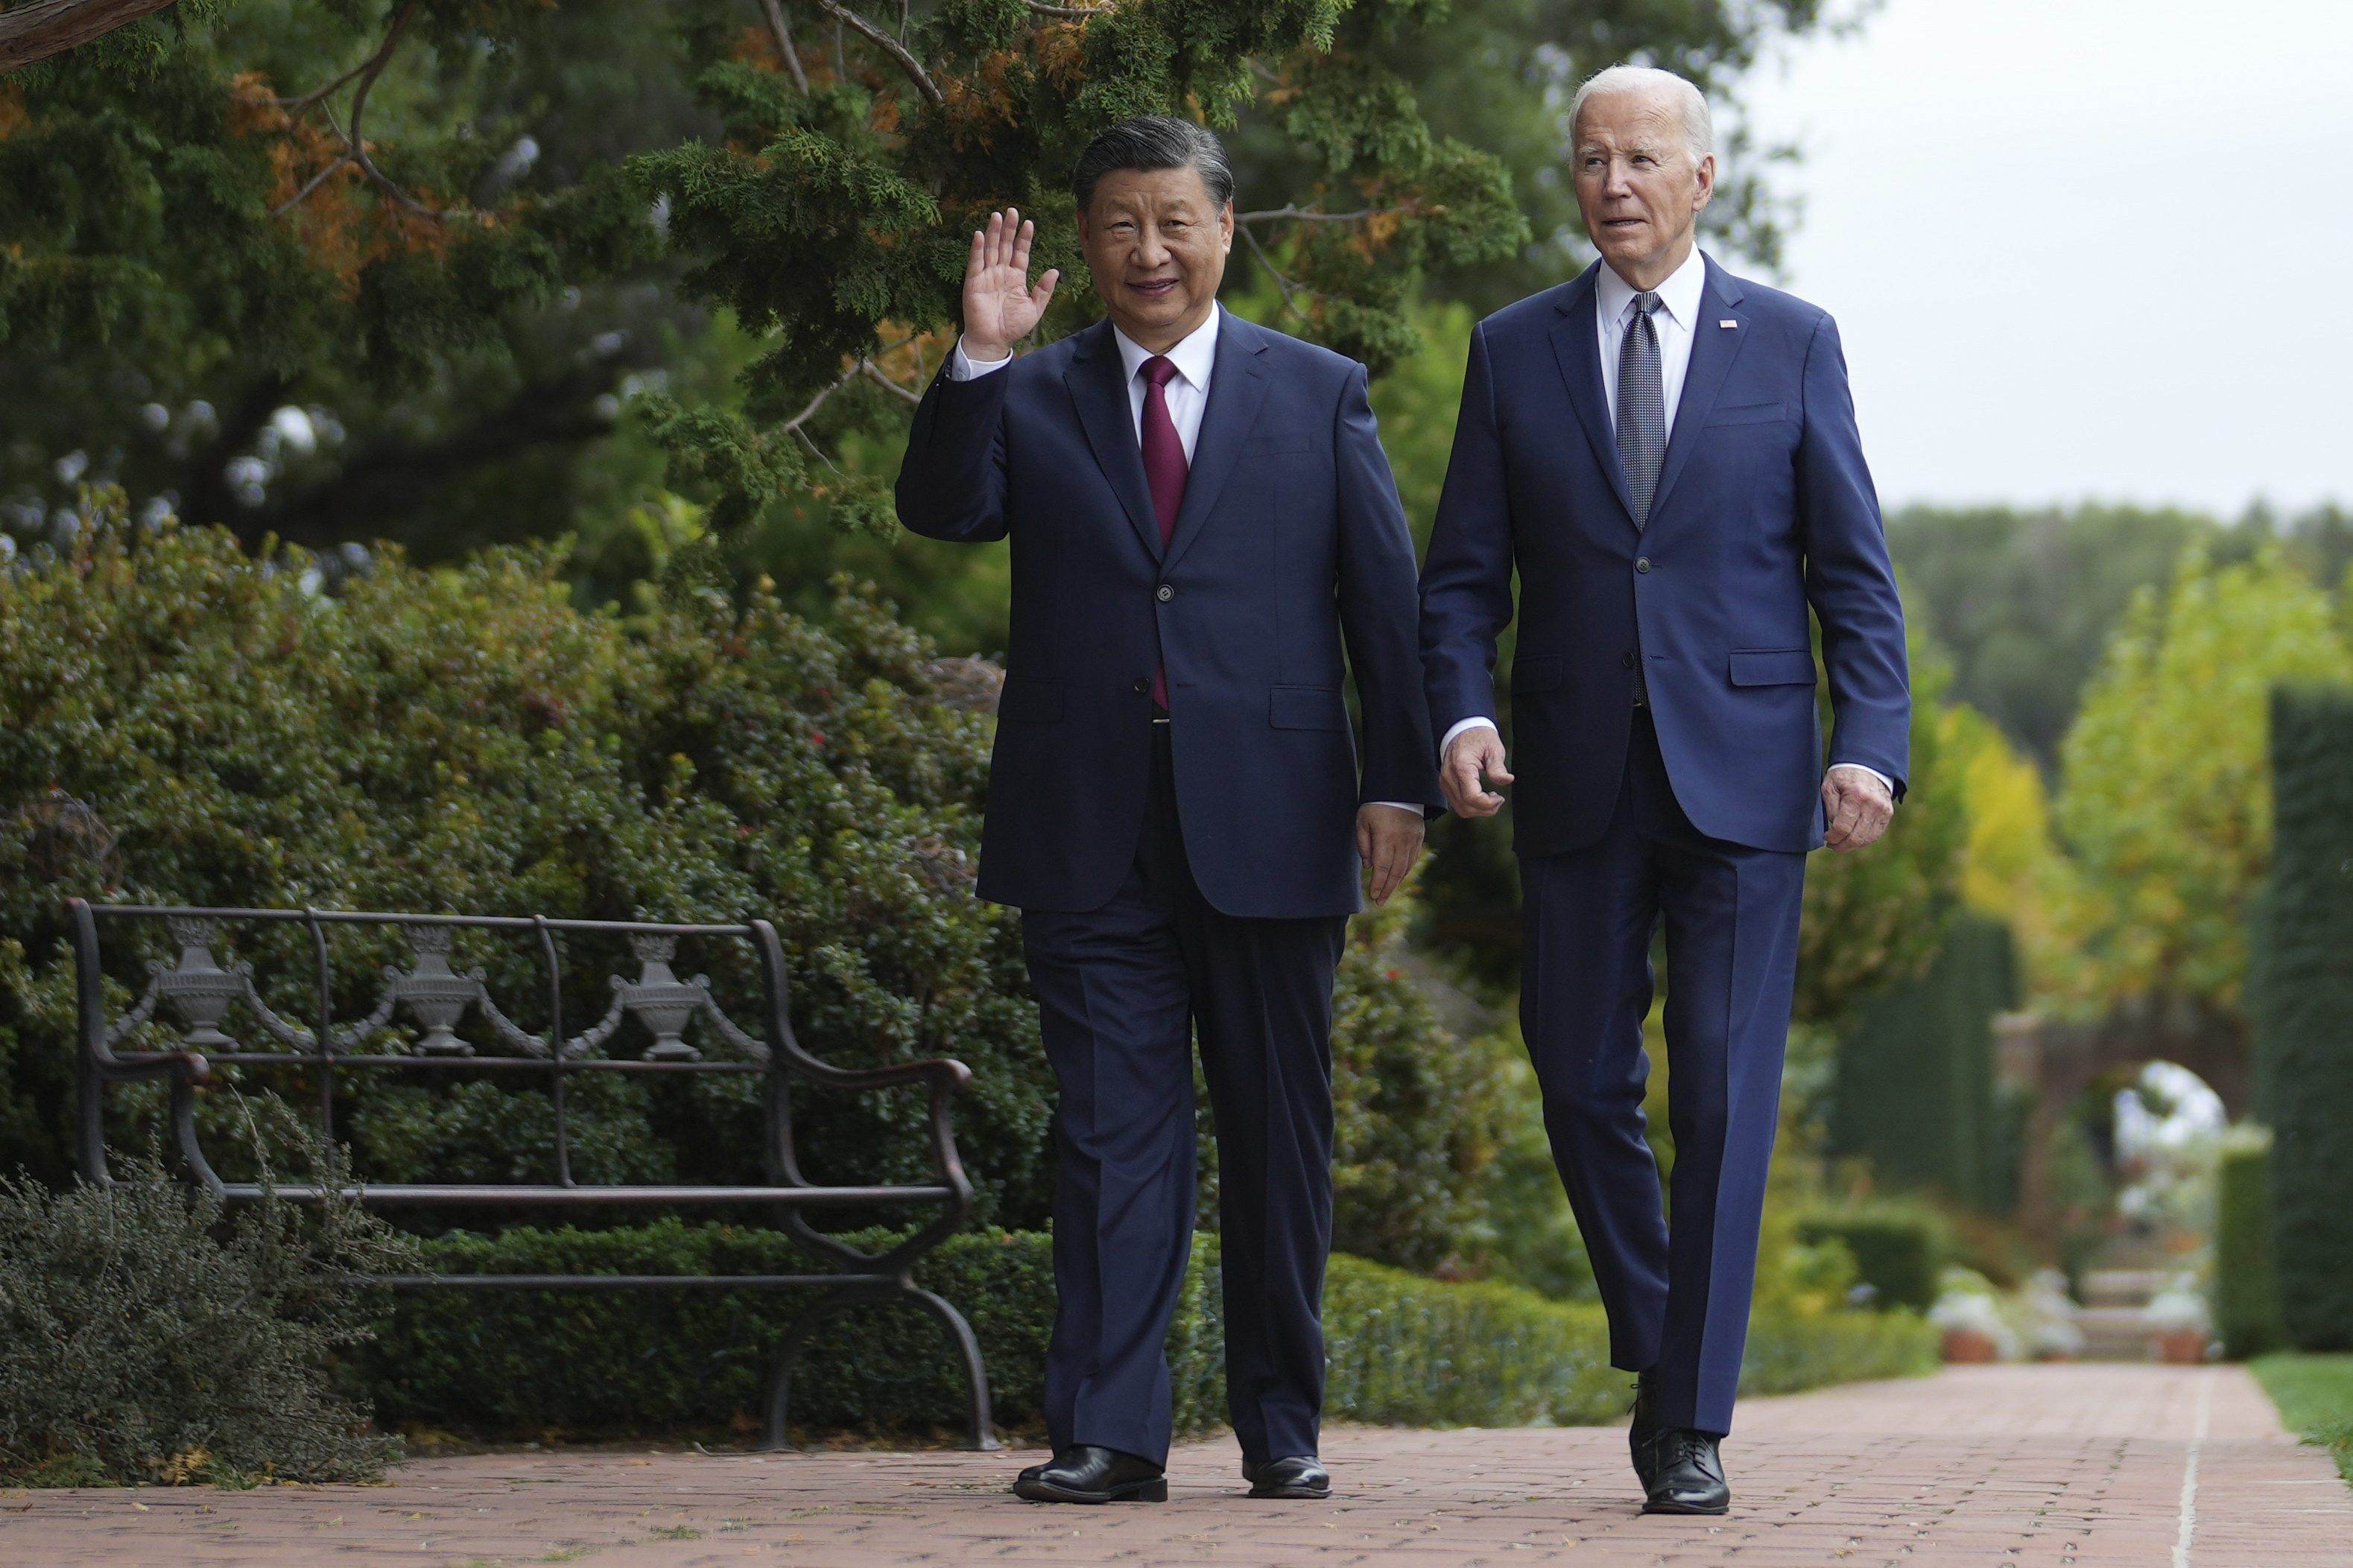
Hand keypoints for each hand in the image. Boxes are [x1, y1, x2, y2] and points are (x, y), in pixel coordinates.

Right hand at [961, 208, 1058, 362]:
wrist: (993, 341)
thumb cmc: (1013, 327)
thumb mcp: (1034, 308)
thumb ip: (1044, 290)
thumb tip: (1055, 271)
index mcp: (1016, 278)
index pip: (1020, 253)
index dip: (1024, 238)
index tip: (1029, 223)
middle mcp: (1001, 273)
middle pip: (1005, 246)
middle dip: (1009, 229)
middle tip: (1012, 211)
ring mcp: (987, 276)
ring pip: (991, 250)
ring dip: (994, 233)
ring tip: (997, 216)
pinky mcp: (973, 282)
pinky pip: (976, 262)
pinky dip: (978, 249)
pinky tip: (981, 235)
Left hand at [1357, 804, 1425, 905]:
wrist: (1400, 789)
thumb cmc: (1376, 805)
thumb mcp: (1362, 821)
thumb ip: (1364, 844)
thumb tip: (1368, 866)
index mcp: (1386, 837)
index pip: (1383, 867)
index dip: (1378, 883)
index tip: (1373, 895)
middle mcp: (1402, 841)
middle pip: (1395, 872)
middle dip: (1387, 889)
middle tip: (1379, 902)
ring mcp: (1412, 840)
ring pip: (1405, 867)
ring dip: (1396, 883)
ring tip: (1387, 894)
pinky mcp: (1418, 838)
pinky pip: (1412, 859)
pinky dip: (1405, 871)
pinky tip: (1398, 878)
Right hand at [1439, 726, 1512, 818]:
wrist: (1461, 729)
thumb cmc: (1478, 737)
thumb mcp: (1493, 748)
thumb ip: (1498, 767)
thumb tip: (1507, 780)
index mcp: (1461, 767)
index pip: (1472, 797)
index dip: (1489, 803)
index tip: (1500, 797)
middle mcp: (1449, 777)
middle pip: (1466, 807)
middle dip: (1485, 809)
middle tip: (1498, 799)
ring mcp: (1445, 782)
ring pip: (1461, 809)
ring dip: (1478, 810)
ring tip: (1491, 799)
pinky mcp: (1445, 785)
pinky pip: (1458, 804)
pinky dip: (1471, 805)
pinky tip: (1481, 796)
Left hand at [1821, 764, 1894, 851]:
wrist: (1867, 765)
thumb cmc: (1844, 776)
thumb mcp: (1829, 787)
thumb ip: (1830, 808)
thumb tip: (1834, 828)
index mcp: (1856, 796)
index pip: (1843, 828)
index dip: (1833, 837)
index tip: (1826, 838)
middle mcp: (1872, 804)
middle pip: (1856, 837)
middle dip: (1841, 846)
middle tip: (1832, 845)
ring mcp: (1883, 809)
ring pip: (1868, 838)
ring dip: (1853, 845)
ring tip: (1841, 844)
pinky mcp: (1888, 813)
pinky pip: (1876, 834)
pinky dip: (1864, 840)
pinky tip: (1854, 839)